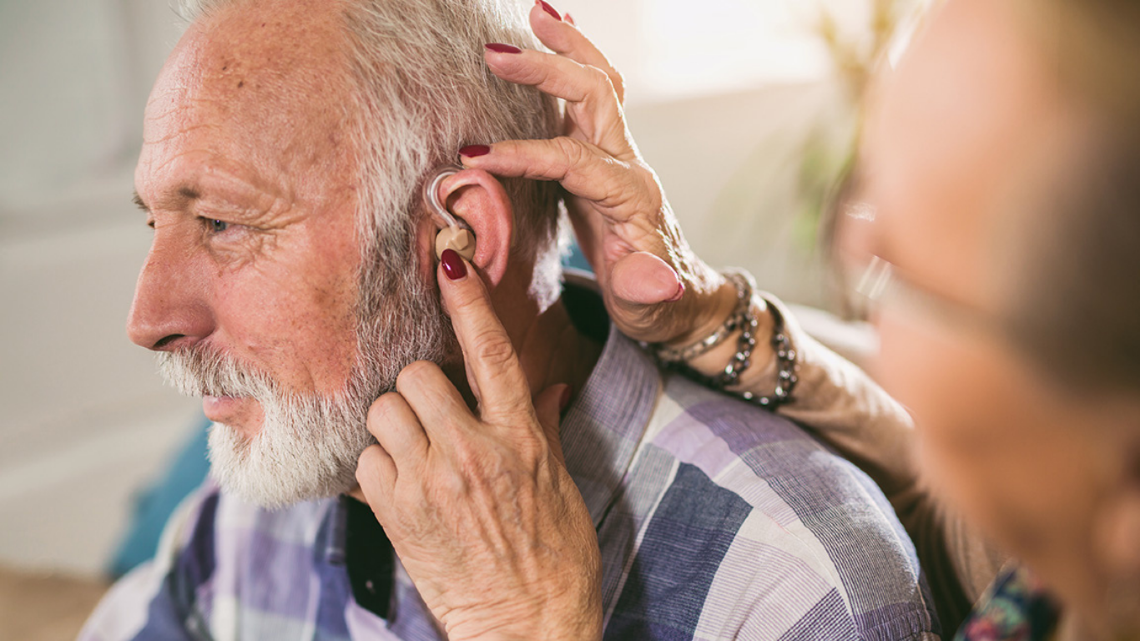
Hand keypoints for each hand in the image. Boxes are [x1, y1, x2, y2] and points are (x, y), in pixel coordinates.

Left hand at [354, 250, 601, 640]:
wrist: (529, 626)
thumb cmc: (555, 556)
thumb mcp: (561, 484)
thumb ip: (543, 426)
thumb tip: (546, 386)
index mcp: (522, 438)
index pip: (493, 354)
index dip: (470, 303)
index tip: (452, 263)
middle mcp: (475, 452)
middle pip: (417, 375)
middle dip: (419, 387)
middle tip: (432, 412)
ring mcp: (432, 483)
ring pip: (384, 412)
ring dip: (394, 424)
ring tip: (415, 450)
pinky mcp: (397, 515)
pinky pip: (365, 461)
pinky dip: (377, 466)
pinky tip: (400, 485)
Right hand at [462, 3, 738, 345]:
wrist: (680, 301)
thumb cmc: (659, 308)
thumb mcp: (651, 309)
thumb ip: (647, 290)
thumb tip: (655, 277)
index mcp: (631, 196)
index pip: (573, 160)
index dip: (524, 155)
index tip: (475, 157)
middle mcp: (627, 165)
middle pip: (593, 96)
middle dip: (547, 70)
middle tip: (495, 54)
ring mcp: (615, 156)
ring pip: (597, 83)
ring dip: (568, 46)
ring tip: (536, 11)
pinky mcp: (601, 159)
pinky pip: (589, 98)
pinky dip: (572, 61)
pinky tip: (552, 36)